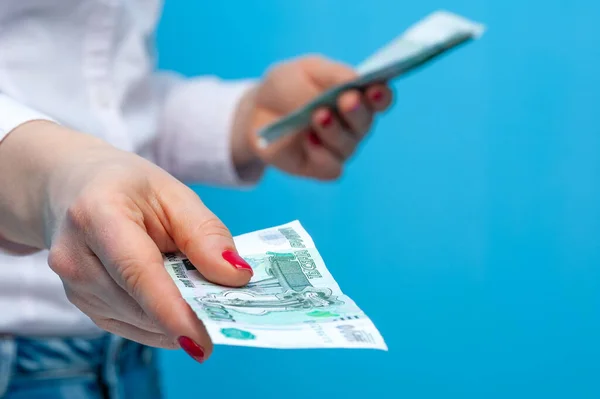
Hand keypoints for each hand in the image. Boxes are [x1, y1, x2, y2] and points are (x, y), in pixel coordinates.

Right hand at [0, 121, 252, 362]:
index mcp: (96, 215)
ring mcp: (74, 286)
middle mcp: (74, 257)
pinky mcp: (83, 305)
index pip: (137, 272)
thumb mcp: (175, 195)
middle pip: (140, 303)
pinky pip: (132, 327)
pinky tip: (179, 304)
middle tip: (232, 313)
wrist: (75, 189)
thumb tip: (237, 276)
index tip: (203, 341)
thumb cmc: (129, 188)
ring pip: (139, 322)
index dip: (171, 310)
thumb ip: (205, 234)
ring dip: (178, 318)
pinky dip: (163, 322)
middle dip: (189, 314)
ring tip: (205, 297)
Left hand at [232, 55, 393, 179]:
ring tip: (318, 116)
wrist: (256, 112)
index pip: (380, 98)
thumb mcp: (305, 70)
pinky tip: (307, 140)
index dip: (381, 95)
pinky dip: (320, 154)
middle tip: (346, 100)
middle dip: (357, 112)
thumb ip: (331, 74)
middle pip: (366, 123)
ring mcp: (338, 148)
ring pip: (348, 146)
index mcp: (356, 96)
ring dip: (334, 131)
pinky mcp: (321, 167)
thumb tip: (354, 81)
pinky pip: (331, 167)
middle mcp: (354, 125)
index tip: (375, 89)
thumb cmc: (286, 87)